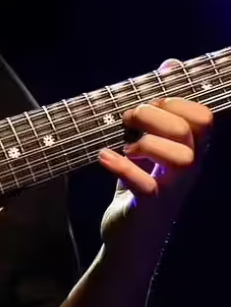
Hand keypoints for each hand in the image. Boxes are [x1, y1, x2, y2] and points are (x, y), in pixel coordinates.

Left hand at [98, 60, 212, 250]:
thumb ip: (155, 113)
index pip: (203, 117)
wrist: (128, 241)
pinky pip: (147, 185)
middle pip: (192, 129)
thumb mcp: (146, 147)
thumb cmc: (138, 190)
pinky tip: (103, 157)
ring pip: (182, 157)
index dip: (177, 101)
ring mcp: (172, 189)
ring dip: (147, 143)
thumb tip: (169, 65)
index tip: (148, 102)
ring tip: (123, 145)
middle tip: (127, 119)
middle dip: (155, 114)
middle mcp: (187, 169)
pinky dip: (122, 167)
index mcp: (189, 151)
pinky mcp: (150, 207)